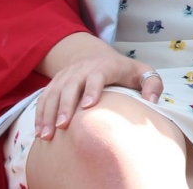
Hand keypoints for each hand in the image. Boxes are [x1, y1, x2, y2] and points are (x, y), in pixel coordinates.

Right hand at [33, 32, 164, 139]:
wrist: (96, 56)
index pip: (97, 75)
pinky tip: (39, 132)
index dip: (92, 88)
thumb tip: (152, 101)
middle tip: (62, 126)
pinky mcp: (56, 82)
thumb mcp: (143, 73)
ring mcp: (67, 75)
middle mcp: (82, 68)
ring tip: (46, 135)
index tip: (88, 106)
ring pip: (54, 91)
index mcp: (105, 66)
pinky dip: (40, 114)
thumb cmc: (124, 72)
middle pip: (71, 84)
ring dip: (48, 113)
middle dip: (65, 105)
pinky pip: (44, 97)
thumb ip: (152, 85)